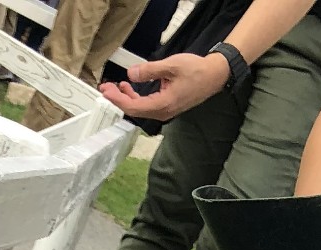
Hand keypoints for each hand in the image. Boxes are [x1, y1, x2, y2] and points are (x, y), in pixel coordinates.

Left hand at [103, 52, 229, 121]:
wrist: (214, 76)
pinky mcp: (166, 106)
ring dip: (126, 97)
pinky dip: (136, 97)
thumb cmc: (196, 71)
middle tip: (106, 87)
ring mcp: (164, 111)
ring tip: (116, 86)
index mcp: (162, 105)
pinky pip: (146, 105)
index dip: (118, 99)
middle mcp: (162, 112)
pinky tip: (130, 87)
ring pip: (139, 108)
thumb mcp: (171, 66)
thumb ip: (150, 71)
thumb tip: (131, 74)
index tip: (107, 91)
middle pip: (134, 110)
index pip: (133, 107)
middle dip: (118, 98)